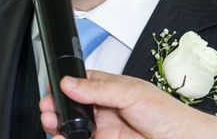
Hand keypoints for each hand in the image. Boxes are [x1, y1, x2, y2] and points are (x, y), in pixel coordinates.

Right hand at [40, 71, 216, 138]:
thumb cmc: (168, 114)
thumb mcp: (131, 93)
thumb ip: (99, 89)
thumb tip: (70, 83)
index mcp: (109, 89)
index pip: (78, 84)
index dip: (62, 87)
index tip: (50, 92)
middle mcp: (103, 109)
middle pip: (70, 107)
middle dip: (55, 108)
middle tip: (48, 112)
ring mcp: (103, 130)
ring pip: (72, 128)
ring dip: (58, 126)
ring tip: (52, 125)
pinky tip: (63, 138)